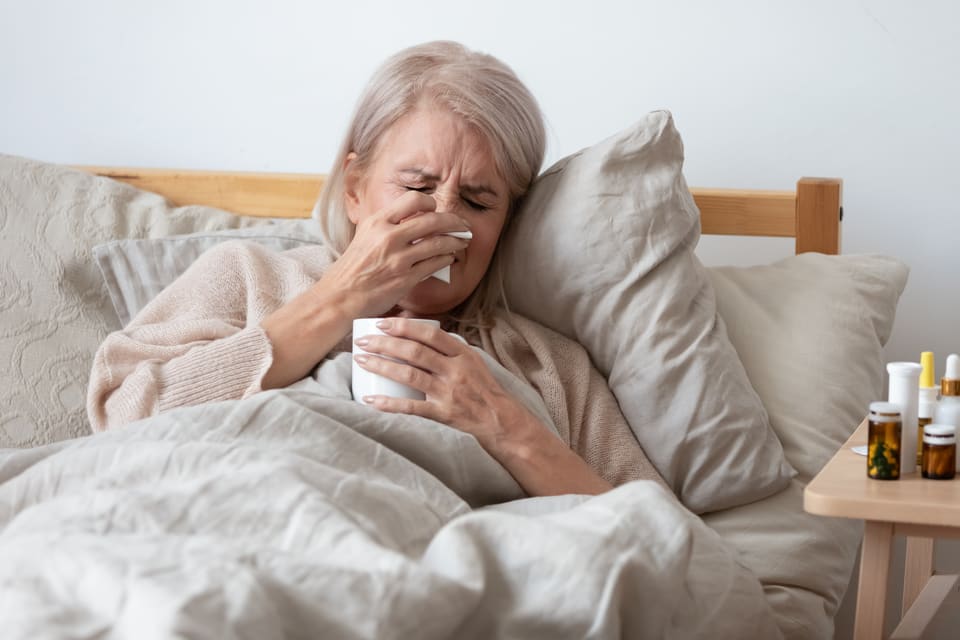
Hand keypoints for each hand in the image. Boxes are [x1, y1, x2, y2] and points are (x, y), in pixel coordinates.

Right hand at [317, 191, 470, 317]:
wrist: (340, 296)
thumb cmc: (351, 268)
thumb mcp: (364, 236)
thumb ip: (386, 226)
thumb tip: (412, 219)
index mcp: (378, 222)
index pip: (413, 200)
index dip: (430, 203)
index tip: (437, 210)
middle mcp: (388, 237)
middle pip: (433, 220)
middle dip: (454, 222)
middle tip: (463, 226)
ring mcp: (398, 258)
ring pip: (438, 243)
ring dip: (455, 241)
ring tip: (462, 242)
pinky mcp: (405, 278)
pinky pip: (434, 264)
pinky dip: (446, 259)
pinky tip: (450, 258)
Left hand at [353, 317, 612, 496]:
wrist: (500, 420)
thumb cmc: (483, 388)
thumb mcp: (472, 360)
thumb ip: (448, 347)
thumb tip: (417, 331)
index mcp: (462, 354)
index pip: (430, 334)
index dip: (404, 327)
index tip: (382, 323)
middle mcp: (455, 371)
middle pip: (414, 352)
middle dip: (385, 344)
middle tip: (363, 341)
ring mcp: (448, 392)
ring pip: (409, 375)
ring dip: (382, 366)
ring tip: (361, 360)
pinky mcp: (442, 413)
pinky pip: (411, 407)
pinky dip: (389, 404)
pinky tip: (371, 400)